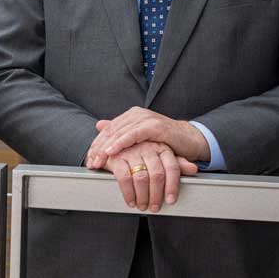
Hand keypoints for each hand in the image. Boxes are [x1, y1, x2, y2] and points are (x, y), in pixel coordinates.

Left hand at [85, 107, 208, 169]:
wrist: (189, 140)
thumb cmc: (164, 141)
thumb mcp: (139, 138)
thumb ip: (120, 131)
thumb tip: (99, 125)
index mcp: (131, 116)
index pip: (108, 130)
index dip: (96, 145)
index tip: (89, 160)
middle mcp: (137, 114)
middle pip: (111, 131)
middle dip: (98, 149)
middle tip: (90, 163)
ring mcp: (146, 118)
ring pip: (119, 132)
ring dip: (105, 148)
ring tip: (97, 160)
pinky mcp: (155, 126)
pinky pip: (133, 134)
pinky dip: (120, 143)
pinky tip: (111, 151)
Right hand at [98, 140, 197, 212]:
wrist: (115, 141)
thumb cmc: (141, 151)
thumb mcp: (161, 155)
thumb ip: (177, 163)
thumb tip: (193, 169)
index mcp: (162, 147)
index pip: (172, 167)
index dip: (173, 186)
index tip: (171, 200)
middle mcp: (148, 147)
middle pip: (157, 175)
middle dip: (156, 195)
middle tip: (155, 207)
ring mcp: (132, 151)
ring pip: (141, 178)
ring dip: (143, 197)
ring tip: (143, 206)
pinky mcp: (117, 157)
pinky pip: (125, 178)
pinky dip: (128, 193)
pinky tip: (131, 201)